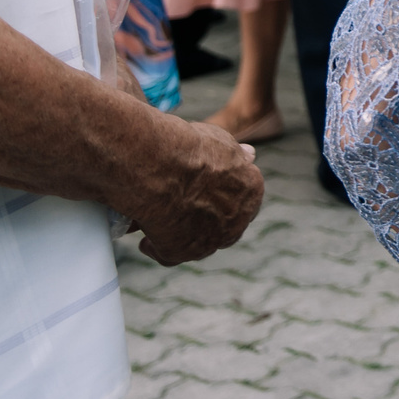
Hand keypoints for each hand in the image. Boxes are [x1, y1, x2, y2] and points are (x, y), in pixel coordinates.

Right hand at [116, 119, 265, 265]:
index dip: (222, 197)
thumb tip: (250, 155)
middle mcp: (237, 220)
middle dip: (205, 219)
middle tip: (182, 209)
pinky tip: (146, 240)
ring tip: (157, 223)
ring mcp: (210, 240)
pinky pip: (168, 255)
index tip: (204, 193)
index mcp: (251, 190)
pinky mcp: (181, 253)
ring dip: (181, 235)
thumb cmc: (190, 149)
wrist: (164, 168)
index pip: (242, 201)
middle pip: (223, 225)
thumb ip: (236, 155)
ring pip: (196, 242)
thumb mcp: (222, 142)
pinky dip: (156, 248)